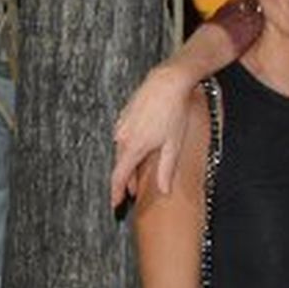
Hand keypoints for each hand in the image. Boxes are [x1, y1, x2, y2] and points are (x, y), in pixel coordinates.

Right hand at [110, 63, 199, 206]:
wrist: (168, 82)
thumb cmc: (174, 112)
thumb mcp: (173, 144)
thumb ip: (166, 170)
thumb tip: (163, 191)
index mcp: (133, 147)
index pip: (119, 177)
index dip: (116, 193)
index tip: (114, 205)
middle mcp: (122, 137)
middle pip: (121, 165)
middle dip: (127, 181)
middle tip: (134, 193)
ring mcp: (121, 125)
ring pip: (123, 151)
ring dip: (130, 163)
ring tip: (140, 173)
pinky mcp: (124, 116)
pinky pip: (125, 138)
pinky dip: (131, 148)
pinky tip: (143, 148)